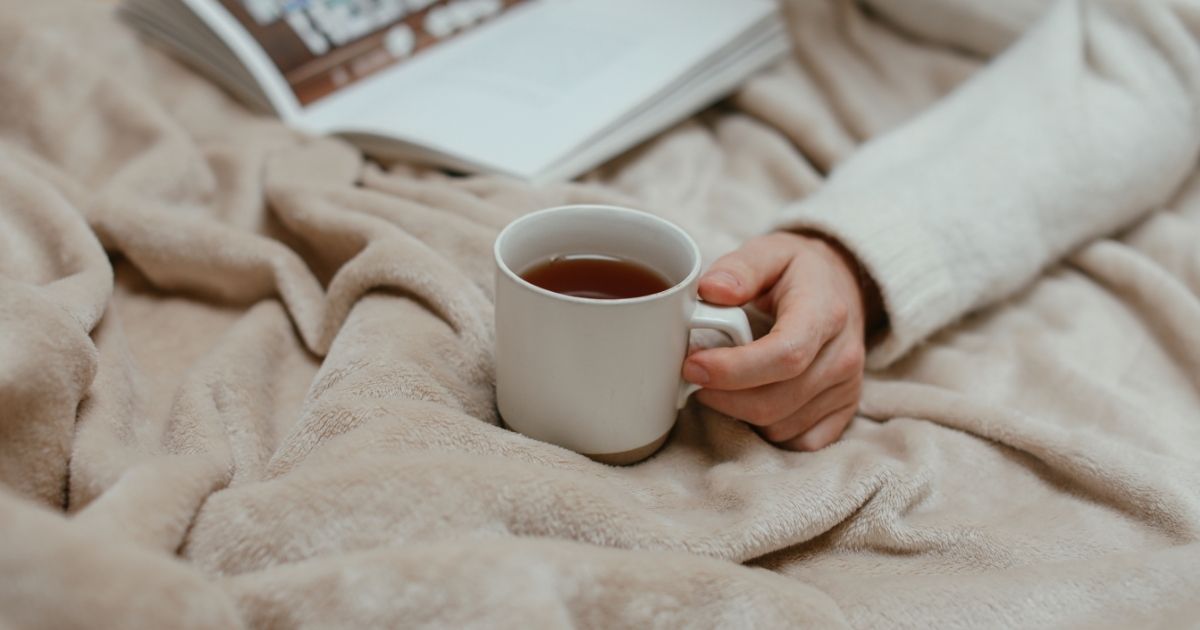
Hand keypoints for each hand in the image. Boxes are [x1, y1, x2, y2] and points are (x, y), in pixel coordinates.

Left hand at [683, 231, 882, 450]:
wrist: (843, 285)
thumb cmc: (798, 271)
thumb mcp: (770, 252)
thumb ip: (740, 268)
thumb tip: (711, 291)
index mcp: (824, 313)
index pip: (783, 356)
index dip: (733, 370)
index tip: (693, 366)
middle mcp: (843, 356)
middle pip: (775, 400)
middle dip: (723, 396)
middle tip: (694, 376)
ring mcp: (847, 388)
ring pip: (780, 425)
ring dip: (739, 412)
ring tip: (723, 382)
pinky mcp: (845, 411)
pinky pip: (797, 441)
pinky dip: (766, 429)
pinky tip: (752, 400)